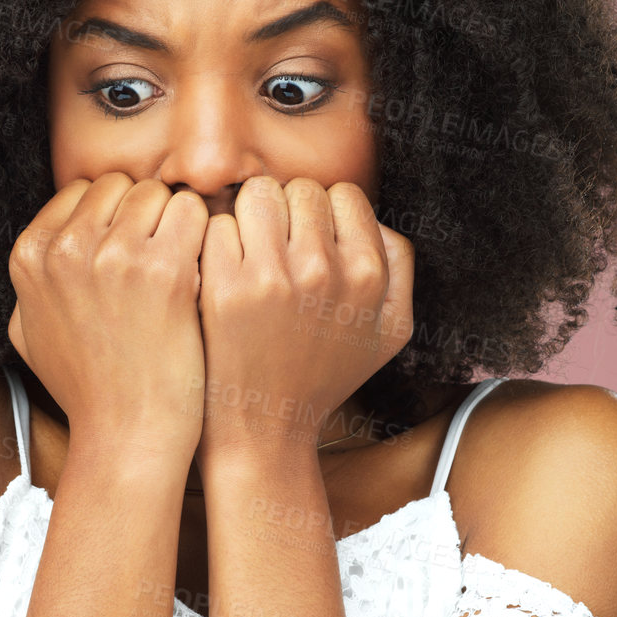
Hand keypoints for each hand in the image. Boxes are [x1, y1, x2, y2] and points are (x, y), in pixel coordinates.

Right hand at [8, 174, 208, 462]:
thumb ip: (33, 280)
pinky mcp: (165, 270)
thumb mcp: (29, 333)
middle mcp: (66, 248)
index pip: (85, 191)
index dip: (116, 218)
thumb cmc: (88, 389)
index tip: (132, 252)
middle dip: (148, 215)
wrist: (129, 436)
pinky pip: (195, 213)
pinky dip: (207, 236)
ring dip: (180, 225)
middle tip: (163, 261)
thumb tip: (45, 242)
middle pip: (123, 186)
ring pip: (162, 194)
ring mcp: (114, 256)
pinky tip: (205, 274)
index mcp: (30, 255)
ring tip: (184, 272)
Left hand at [193, 176, 413, 462]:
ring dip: (249, 217)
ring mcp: (271, 277)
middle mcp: (324, 270)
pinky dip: (217, 242)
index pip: (343, 193)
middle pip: (300, 188)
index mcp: (368, 275)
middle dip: (287, 212)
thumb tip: (373, 219)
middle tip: (275, 251)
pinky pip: (219, 224)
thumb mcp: (391, 331)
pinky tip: (221, 272)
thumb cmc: (325, 375)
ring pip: (258, 194)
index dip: (324, 214)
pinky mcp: (224, 288)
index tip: (309, 245)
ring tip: (248, 254)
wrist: (265, 428)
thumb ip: (399, 266)